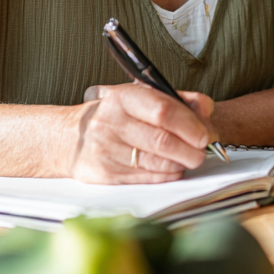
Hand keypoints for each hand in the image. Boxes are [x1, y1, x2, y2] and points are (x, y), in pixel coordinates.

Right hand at [67, 82, 214, 183]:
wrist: (67, 137)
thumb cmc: (113, 114)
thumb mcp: (140, 96)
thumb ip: (177, 99)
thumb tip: (206, 109)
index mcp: (122, 97)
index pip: (164, 111)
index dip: (191, 124)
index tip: (206, 134)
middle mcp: (110, 122)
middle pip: (163, 140)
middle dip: (191, 149)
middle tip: (203, 150)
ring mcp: (106, 150)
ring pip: (157, 163)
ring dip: (182, 163)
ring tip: (190, 158)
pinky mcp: (105, 174)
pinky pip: (148, 178)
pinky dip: (168, 175)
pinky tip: (173, 168)